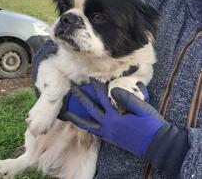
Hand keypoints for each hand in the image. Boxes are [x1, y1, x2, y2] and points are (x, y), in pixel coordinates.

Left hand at [62, 79, 188, 175]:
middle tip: (73, 89)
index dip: (96, 87)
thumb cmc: (151, 125)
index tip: (90, 78)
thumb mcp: (142, 109)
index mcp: (115, 118)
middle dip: (81, 98)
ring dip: (77, 118)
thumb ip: (127, 99)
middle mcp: (108, 126)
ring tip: (67, 113)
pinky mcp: (110, 139)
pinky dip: (86, 126)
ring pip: (88, 125)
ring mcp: (108, 134)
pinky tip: (83, 123)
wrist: (157, 145)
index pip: (102, 99)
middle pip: (90, 110)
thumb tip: (112, 89)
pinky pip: (94, 132)